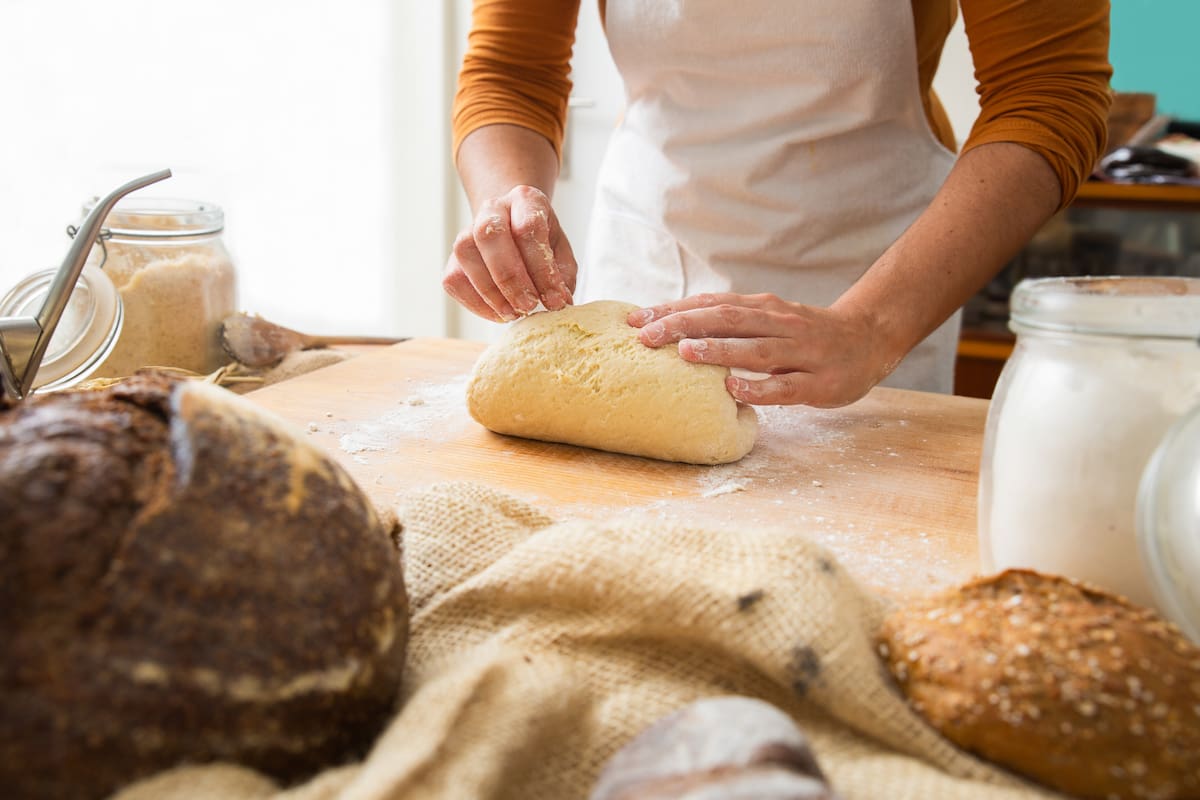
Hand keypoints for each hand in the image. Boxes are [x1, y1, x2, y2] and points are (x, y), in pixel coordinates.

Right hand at [443, 185, 577, 321]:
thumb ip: (562, 275)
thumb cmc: (540, 243)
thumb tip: (559, 302)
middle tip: (529, 306)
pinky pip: (454, 279)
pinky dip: (475, 303)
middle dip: (510, 277)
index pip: (528, 228)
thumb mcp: (561, 252)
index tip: (555, 300)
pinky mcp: (453, 258)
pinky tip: (498, 313)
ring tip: (514, 313)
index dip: (542, 269)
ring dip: (490, 292)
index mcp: (525, 200)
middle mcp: (492, 209)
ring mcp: (467, 230)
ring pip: (466, 255)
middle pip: (490, 235)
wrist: (513, 230)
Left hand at [627, 293, 898, 407]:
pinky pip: (785, 386)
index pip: (711, 305)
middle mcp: (779, 323)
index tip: (635, 319)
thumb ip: (730, 323)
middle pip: (727, 320)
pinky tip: (733, 390)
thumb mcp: (767, 319)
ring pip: (756, 349)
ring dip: (719, 350)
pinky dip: (759, 388)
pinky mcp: (819, 382)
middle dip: (684, 325)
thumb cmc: (805, 334)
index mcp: (762, 308)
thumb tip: (673, 329)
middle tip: (646, 336)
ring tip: (685, 353)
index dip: (673, 310)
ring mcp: (801, 352)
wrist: (869, 339)